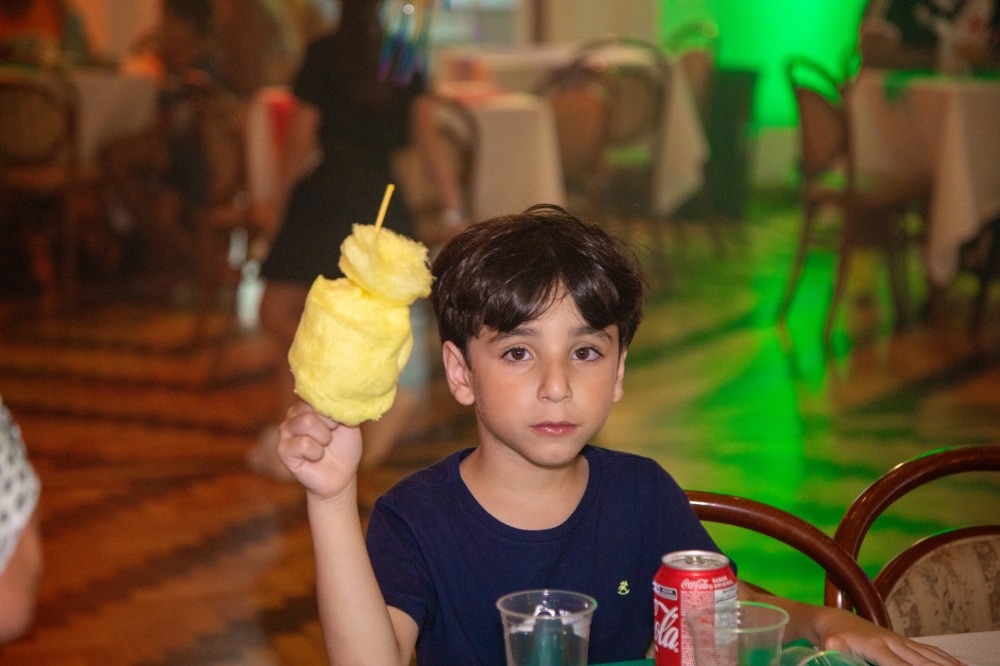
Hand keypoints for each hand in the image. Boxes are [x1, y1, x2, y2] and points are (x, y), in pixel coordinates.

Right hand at [277, 401, 362, 500]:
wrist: (341, 476)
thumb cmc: (345, 448)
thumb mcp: (349, 423)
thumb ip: (341, 407)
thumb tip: (339, 393)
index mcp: (309, 405)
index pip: (317, 395)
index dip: (332, 411)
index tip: (338, 423)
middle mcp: (294, 414)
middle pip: (312, 408)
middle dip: (329, 425)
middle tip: (331, 438)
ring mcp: (286, 431)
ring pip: (307, 422)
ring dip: (324, 438)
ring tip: (324, 447)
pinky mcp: (283, 450)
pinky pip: (304, 444)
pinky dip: (317, 453)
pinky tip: (316, 458)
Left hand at [819, 610, 963, 665]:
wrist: (836, 621)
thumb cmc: (834, 638)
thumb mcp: (832, 645)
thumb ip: (835, 649)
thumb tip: (830, 645)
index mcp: (876, 647)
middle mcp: (893, 642)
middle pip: (922, 662)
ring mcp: (901, 641)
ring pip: (930, 656)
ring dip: (948, 665)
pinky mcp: (905, 641)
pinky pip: (930, 651)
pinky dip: (945, 658)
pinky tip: (959, 665)